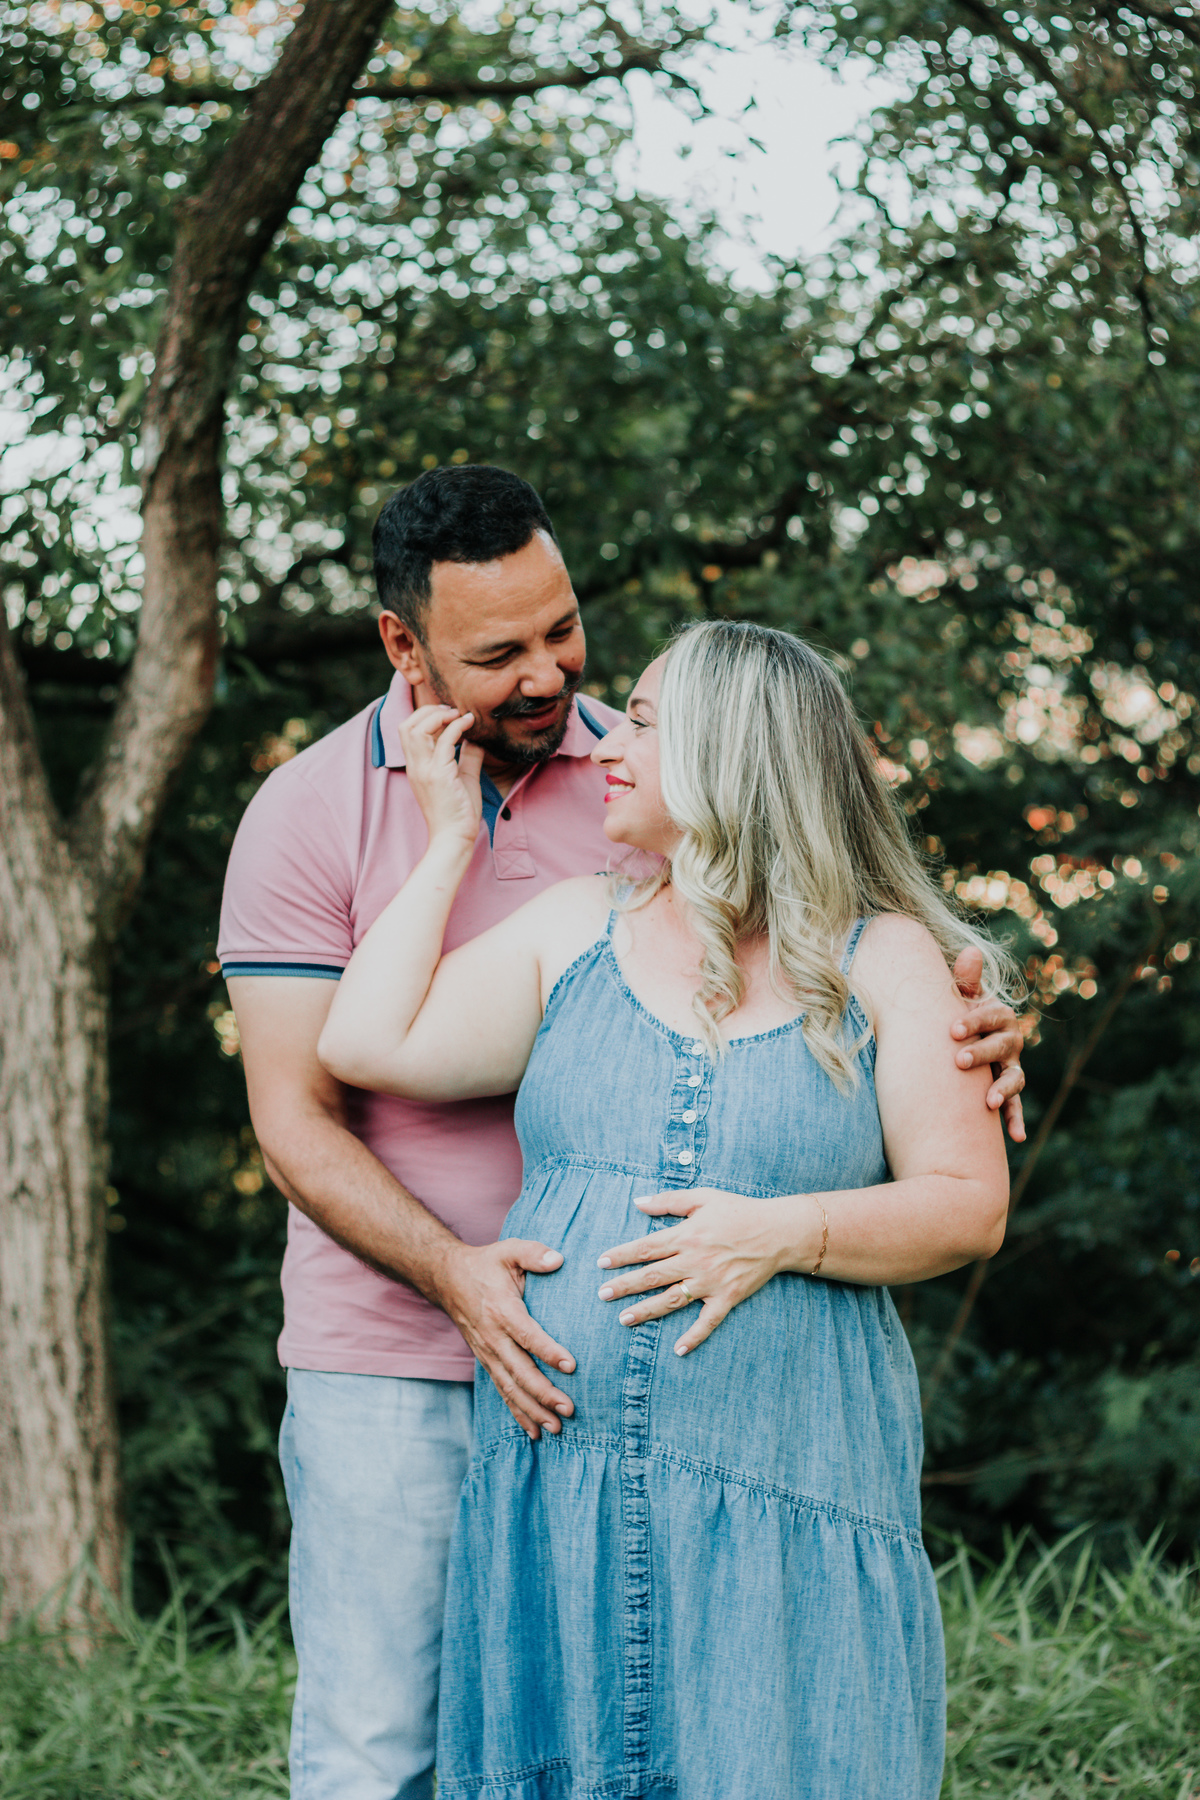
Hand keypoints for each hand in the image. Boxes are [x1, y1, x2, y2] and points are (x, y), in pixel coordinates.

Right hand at [399, 704, 484, 850]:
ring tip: (457, 714)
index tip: (448, 714)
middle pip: (406, 725)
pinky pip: (445, 741)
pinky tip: (469, 722)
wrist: (455, 837)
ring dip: (438, 715)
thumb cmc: (459, 812)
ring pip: (417, 728)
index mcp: (416, 767)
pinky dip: (457, 726)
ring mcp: (425, 770)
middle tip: (451, 710)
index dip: (424, 716)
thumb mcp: (464, 778)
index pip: (407, 732)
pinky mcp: (439, 775)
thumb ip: (468, 757)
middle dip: (427, 711)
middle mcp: (416, 766)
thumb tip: (476, 738)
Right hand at [434, 1239, 576, 1439]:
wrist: (446, 1277)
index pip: (527, 1334)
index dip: (548, 1351)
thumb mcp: (509, 1250)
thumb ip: (534, 1253)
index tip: (571, 1366)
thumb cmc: (485, 1263)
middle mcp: (493, 1336)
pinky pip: (501, 1390)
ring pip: (510, 1387)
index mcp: (502, 1309)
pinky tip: (534, 1431)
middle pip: (519, 1370)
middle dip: (544, 1394)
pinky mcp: (486, 1360)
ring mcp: (487, 1351)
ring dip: (532, 1410)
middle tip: (568, 1409)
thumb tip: (559, 1260)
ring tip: (555, 1428)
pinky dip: (517, 1412)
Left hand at [596, 1188, 803, 1356]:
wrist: (778, 1232)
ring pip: (672, 1300)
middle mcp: (695, 1261)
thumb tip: (638, 1202)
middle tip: (602, 1295)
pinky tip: (678, 1350)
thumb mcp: (703, 1197)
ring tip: (624, 1320)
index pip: (646, 1247)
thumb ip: (669, 1201)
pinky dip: (694, 1337)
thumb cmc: (739, 1211)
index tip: (601, 1263)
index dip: (621, 1255)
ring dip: (647, 1311)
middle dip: (625, 1286)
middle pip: (652, 1276)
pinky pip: (708, 1321)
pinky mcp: (728, 1297)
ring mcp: (711, 1282)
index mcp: (687, 1235)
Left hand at [950, 945, 1027, 1143]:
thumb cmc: (958, 1014)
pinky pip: (1015, 1106)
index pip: (992, 1015)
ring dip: (1003, 1089)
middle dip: (983, 1053)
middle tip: (959, 1061)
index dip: (973, 1020)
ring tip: (989, 1103)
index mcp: (999, 1015)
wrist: (961, 1036)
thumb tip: (970, 952)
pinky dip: (1016, 1120)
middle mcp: (1011, 1041)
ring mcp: (1011, 1066)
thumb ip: (965, 980)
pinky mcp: (1007, 1090)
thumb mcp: (960, 997)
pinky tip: (1017, 1137)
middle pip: (1003, 1046)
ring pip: (1014, 1077)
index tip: (951, 1030)